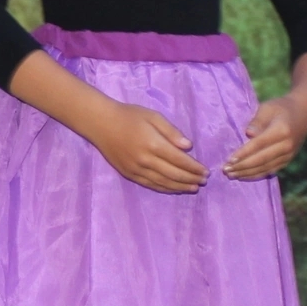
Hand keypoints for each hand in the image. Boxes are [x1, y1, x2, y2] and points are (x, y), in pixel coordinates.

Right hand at [90, 102, 208, 193]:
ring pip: (163, 182)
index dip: (194, 167)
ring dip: (180, 187)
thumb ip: (171, 131)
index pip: (179, 160)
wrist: (101, 124)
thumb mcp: (153, 116)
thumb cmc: (129, 116)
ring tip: (193, 188)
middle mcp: (145, 160)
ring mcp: (136, 169)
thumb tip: (188, 146)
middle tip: (203, 181)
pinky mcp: (129, 174)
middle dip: (191, 178)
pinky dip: (165, 188)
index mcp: (153, 143)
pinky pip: (150, 185)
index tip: (205, 171)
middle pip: (173, 174)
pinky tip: (175, 189)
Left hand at [224, 93, 306, 179]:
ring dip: (247, 173)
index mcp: (281, 130)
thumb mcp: (268, 107)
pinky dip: (256, 174)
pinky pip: (271, 170)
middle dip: (241, 166)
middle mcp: (287, 145)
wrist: (304, 113)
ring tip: (231, 174)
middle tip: (225, 170)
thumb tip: (248, 134)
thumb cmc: (281, 107)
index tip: (229, 160)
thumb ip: (257, 121)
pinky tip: (244, 175)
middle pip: (261, 159)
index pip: (258, 145)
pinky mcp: (288, 160)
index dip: (243, 154)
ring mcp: (289, 155)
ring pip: (265, 168)